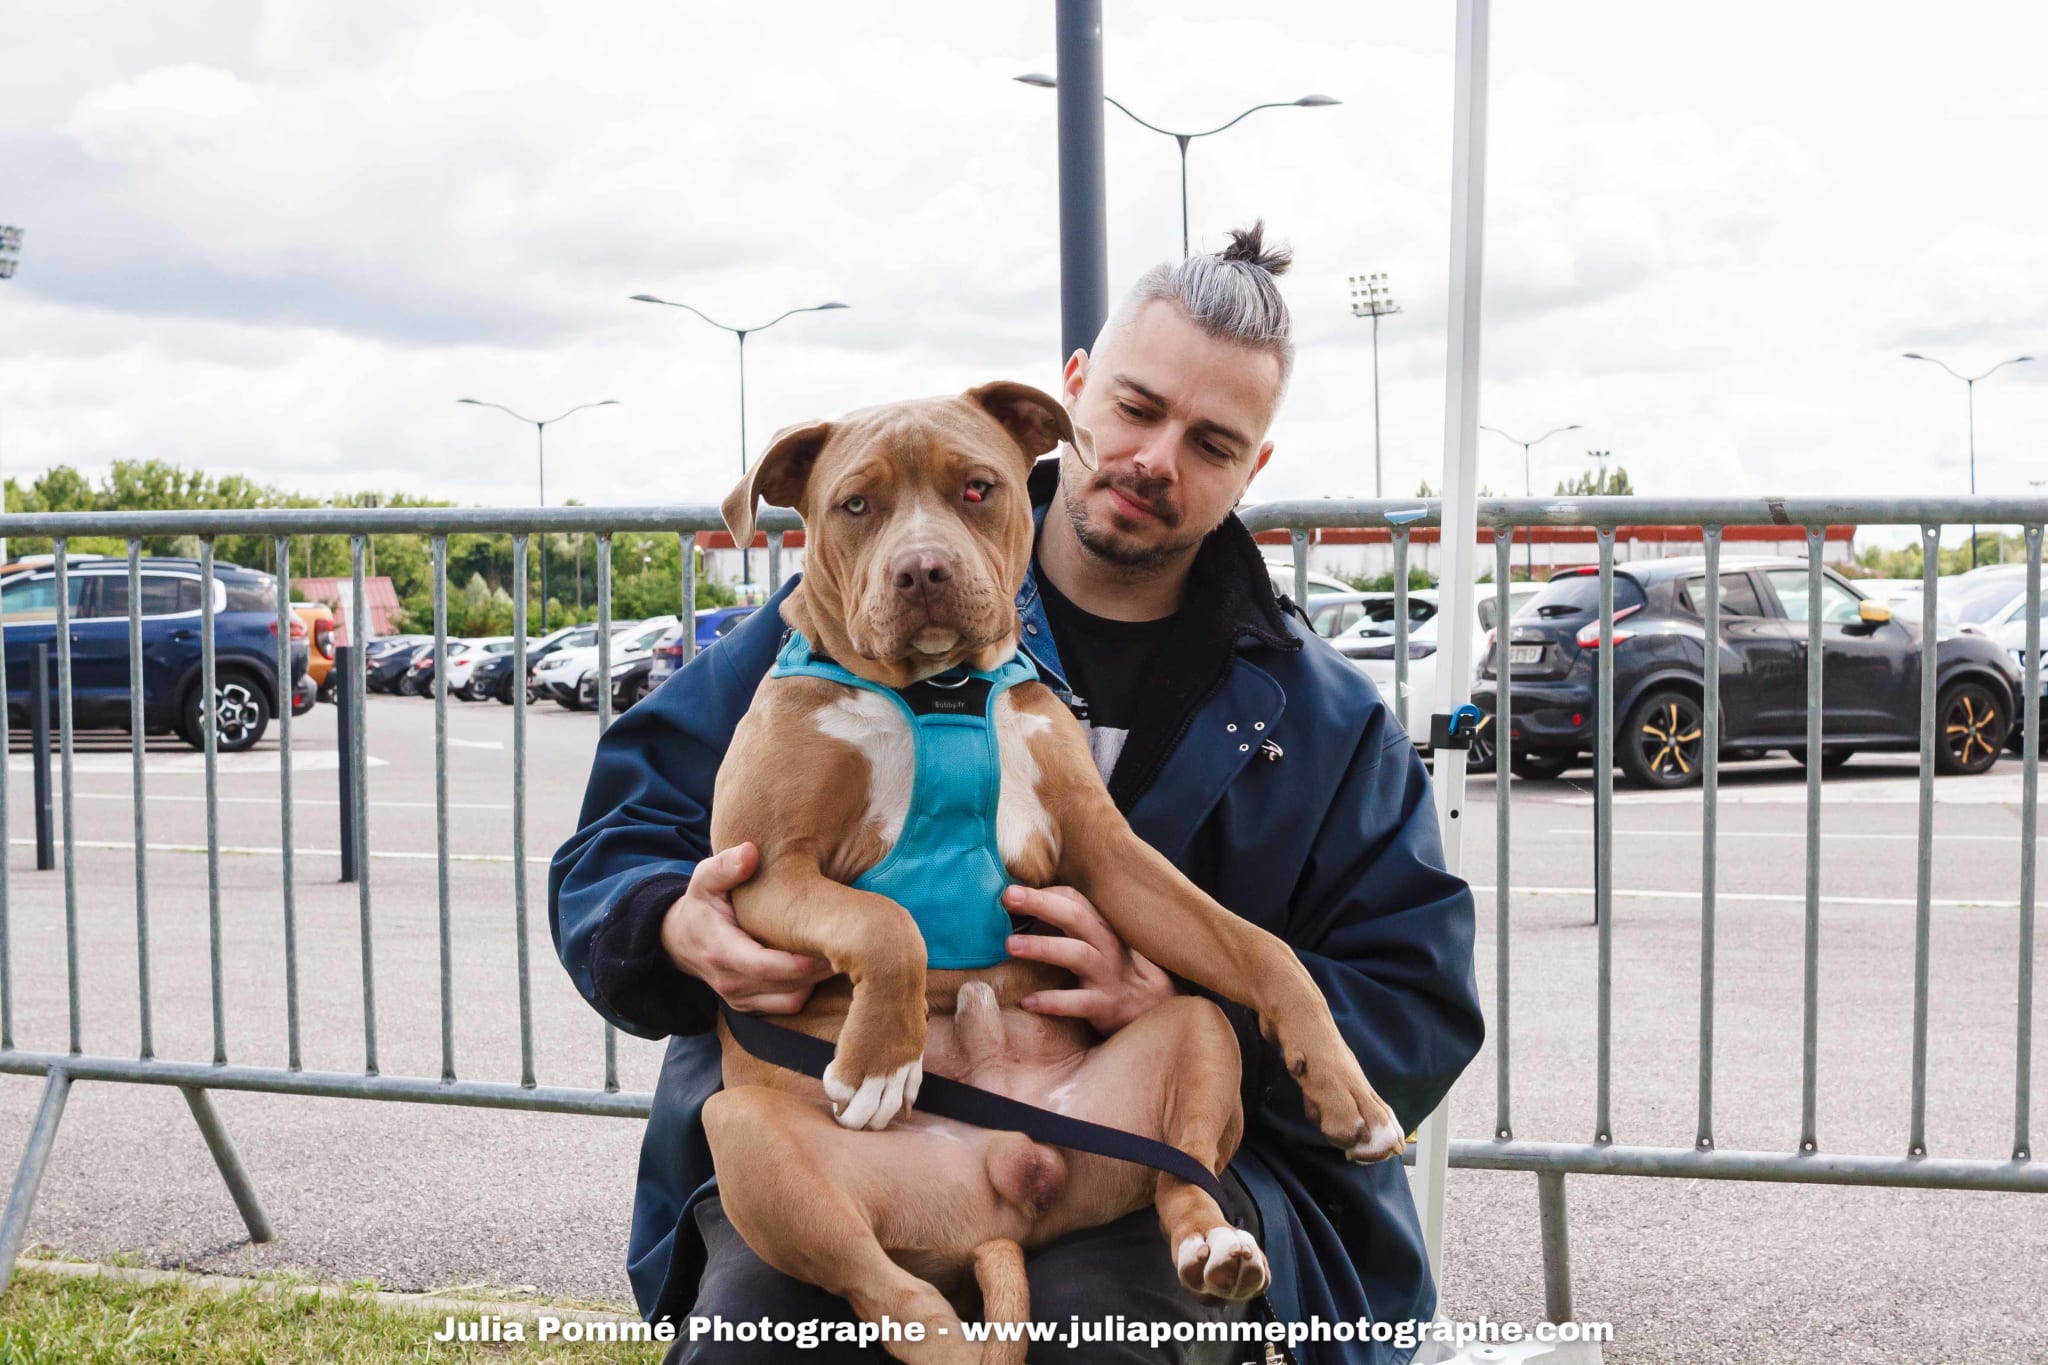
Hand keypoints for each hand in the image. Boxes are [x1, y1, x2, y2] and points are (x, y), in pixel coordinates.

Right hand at [661, 843, 833, 1013]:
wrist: (679, 941)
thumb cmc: (701, 904)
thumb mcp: (705, 879)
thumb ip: (725, 865)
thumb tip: (750, 852)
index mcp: (720, 950)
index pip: (764, 966)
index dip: (799, 962)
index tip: (828, 944)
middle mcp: (730, 982)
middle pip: (785, 985)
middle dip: (819, 969)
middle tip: (850, 944)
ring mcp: (740, 999)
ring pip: (790, 1000)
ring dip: (817, 981)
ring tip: (840, 952)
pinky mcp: (750, 1006)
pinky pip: (787, 1006)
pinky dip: (807, 990)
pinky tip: (822, 965)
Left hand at [1003, 884, 1175, 1034]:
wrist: (1155, 1010)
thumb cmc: (1115, 971)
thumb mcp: (1098, 944)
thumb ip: (1069, 927)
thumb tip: (1024, 913)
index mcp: (1101, 927)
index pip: (1075, 899)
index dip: (1045, 892)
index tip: (1013, 891)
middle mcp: (1106, 945)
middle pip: (1075, 917)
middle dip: (1041, 903)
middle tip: (1008, 896)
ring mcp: (1107, 975)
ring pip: (1077, 954)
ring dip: (1043, 946)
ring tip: (1010, 945)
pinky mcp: (1106, 1005)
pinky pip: (1078, 1002)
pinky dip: (1053, 1001)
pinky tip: (1028, 1001)